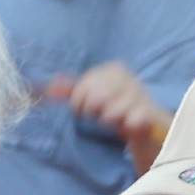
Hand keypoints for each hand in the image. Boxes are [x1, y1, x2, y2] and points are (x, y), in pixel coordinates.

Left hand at [51, 62, 167, 152]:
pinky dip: (126, 125)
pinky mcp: (149, 112)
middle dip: (92, 112)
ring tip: (114, 119)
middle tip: (99, 114)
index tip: (83, 109)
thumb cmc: (115, 105)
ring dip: (108, 121)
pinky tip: (128, 124)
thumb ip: (71, 91)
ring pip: (110, 113)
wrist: (147, 120)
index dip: (78, 103)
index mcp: (113, 69)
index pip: (83, 87)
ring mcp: (139, 94)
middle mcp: (128, 77)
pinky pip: (130, 121)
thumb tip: (46, 88)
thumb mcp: (93, 94)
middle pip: (95, 99)